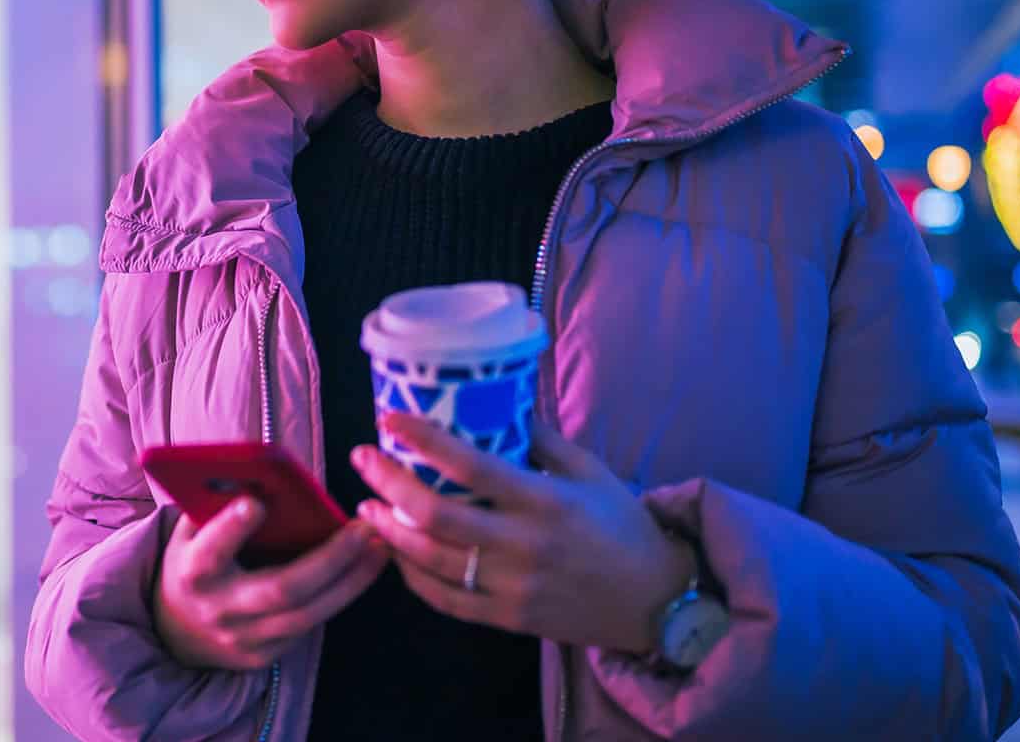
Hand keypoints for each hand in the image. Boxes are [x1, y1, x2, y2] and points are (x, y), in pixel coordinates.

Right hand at [152, 497, 389, 670]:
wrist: (176, 629)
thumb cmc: (194, 560)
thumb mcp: (191, 532)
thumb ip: (217, 507)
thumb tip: (260, 472)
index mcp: (192, 571)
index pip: (210, 553)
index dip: (230, 530)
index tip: (256, 504)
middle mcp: (219, 610)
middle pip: (281, 589)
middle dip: (328, 559)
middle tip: (364, 529)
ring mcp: (244, 638)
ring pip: (307, 615)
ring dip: (350, 581)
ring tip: (380, 548)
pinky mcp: (264, 656)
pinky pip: (310, 626)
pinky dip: (340, 597)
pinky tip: (364, 571)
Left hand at [353, 413, 694, 653]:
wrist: (656, 602)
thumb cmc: (622, 527)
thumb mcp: (591, 472)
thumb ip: (543, 440)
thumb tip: (499, 401)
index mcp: (545, 501)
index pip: (470, 466)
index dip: (423, 439)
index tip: (389, 419)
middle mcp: (523, 545)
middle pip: (435, 514)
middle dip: (388, 483)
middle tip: (363, 459)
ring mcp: (512, 587)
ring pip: (431, 559)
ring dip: (391, 529)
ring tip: (368, 504)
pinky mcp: (506, 618)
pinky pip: (444, 599)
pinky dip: (412, 574)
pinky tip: (397, 549)